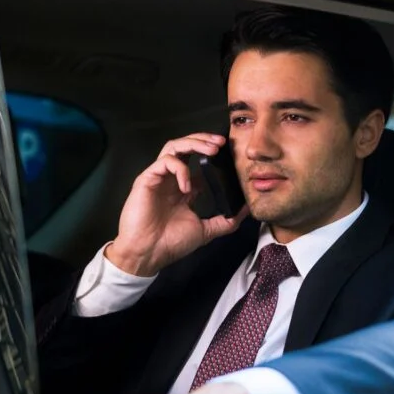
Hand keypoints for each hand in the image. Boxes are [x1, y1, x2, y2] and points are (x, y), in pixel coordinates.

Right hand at [106, 133, 248, 275]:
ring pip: (174, 146)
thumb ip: (226, 220)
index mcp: (183, 188)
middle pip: (185, 146)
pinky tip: (187, 187)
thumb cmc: (171, 243)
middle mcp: (171, 179)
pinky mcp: (147, 179)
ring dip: (194, 143)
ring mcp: (158, 177)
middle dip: (204, 140)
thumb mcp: (206, 230)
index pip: (197, 162)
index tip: (230, 154)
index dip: (213, 155)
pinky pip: (165, 162)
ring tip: (211, 150)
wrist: (148, 254)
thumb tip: (246, 210)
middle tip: (222, 142)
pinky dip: (180, 169)